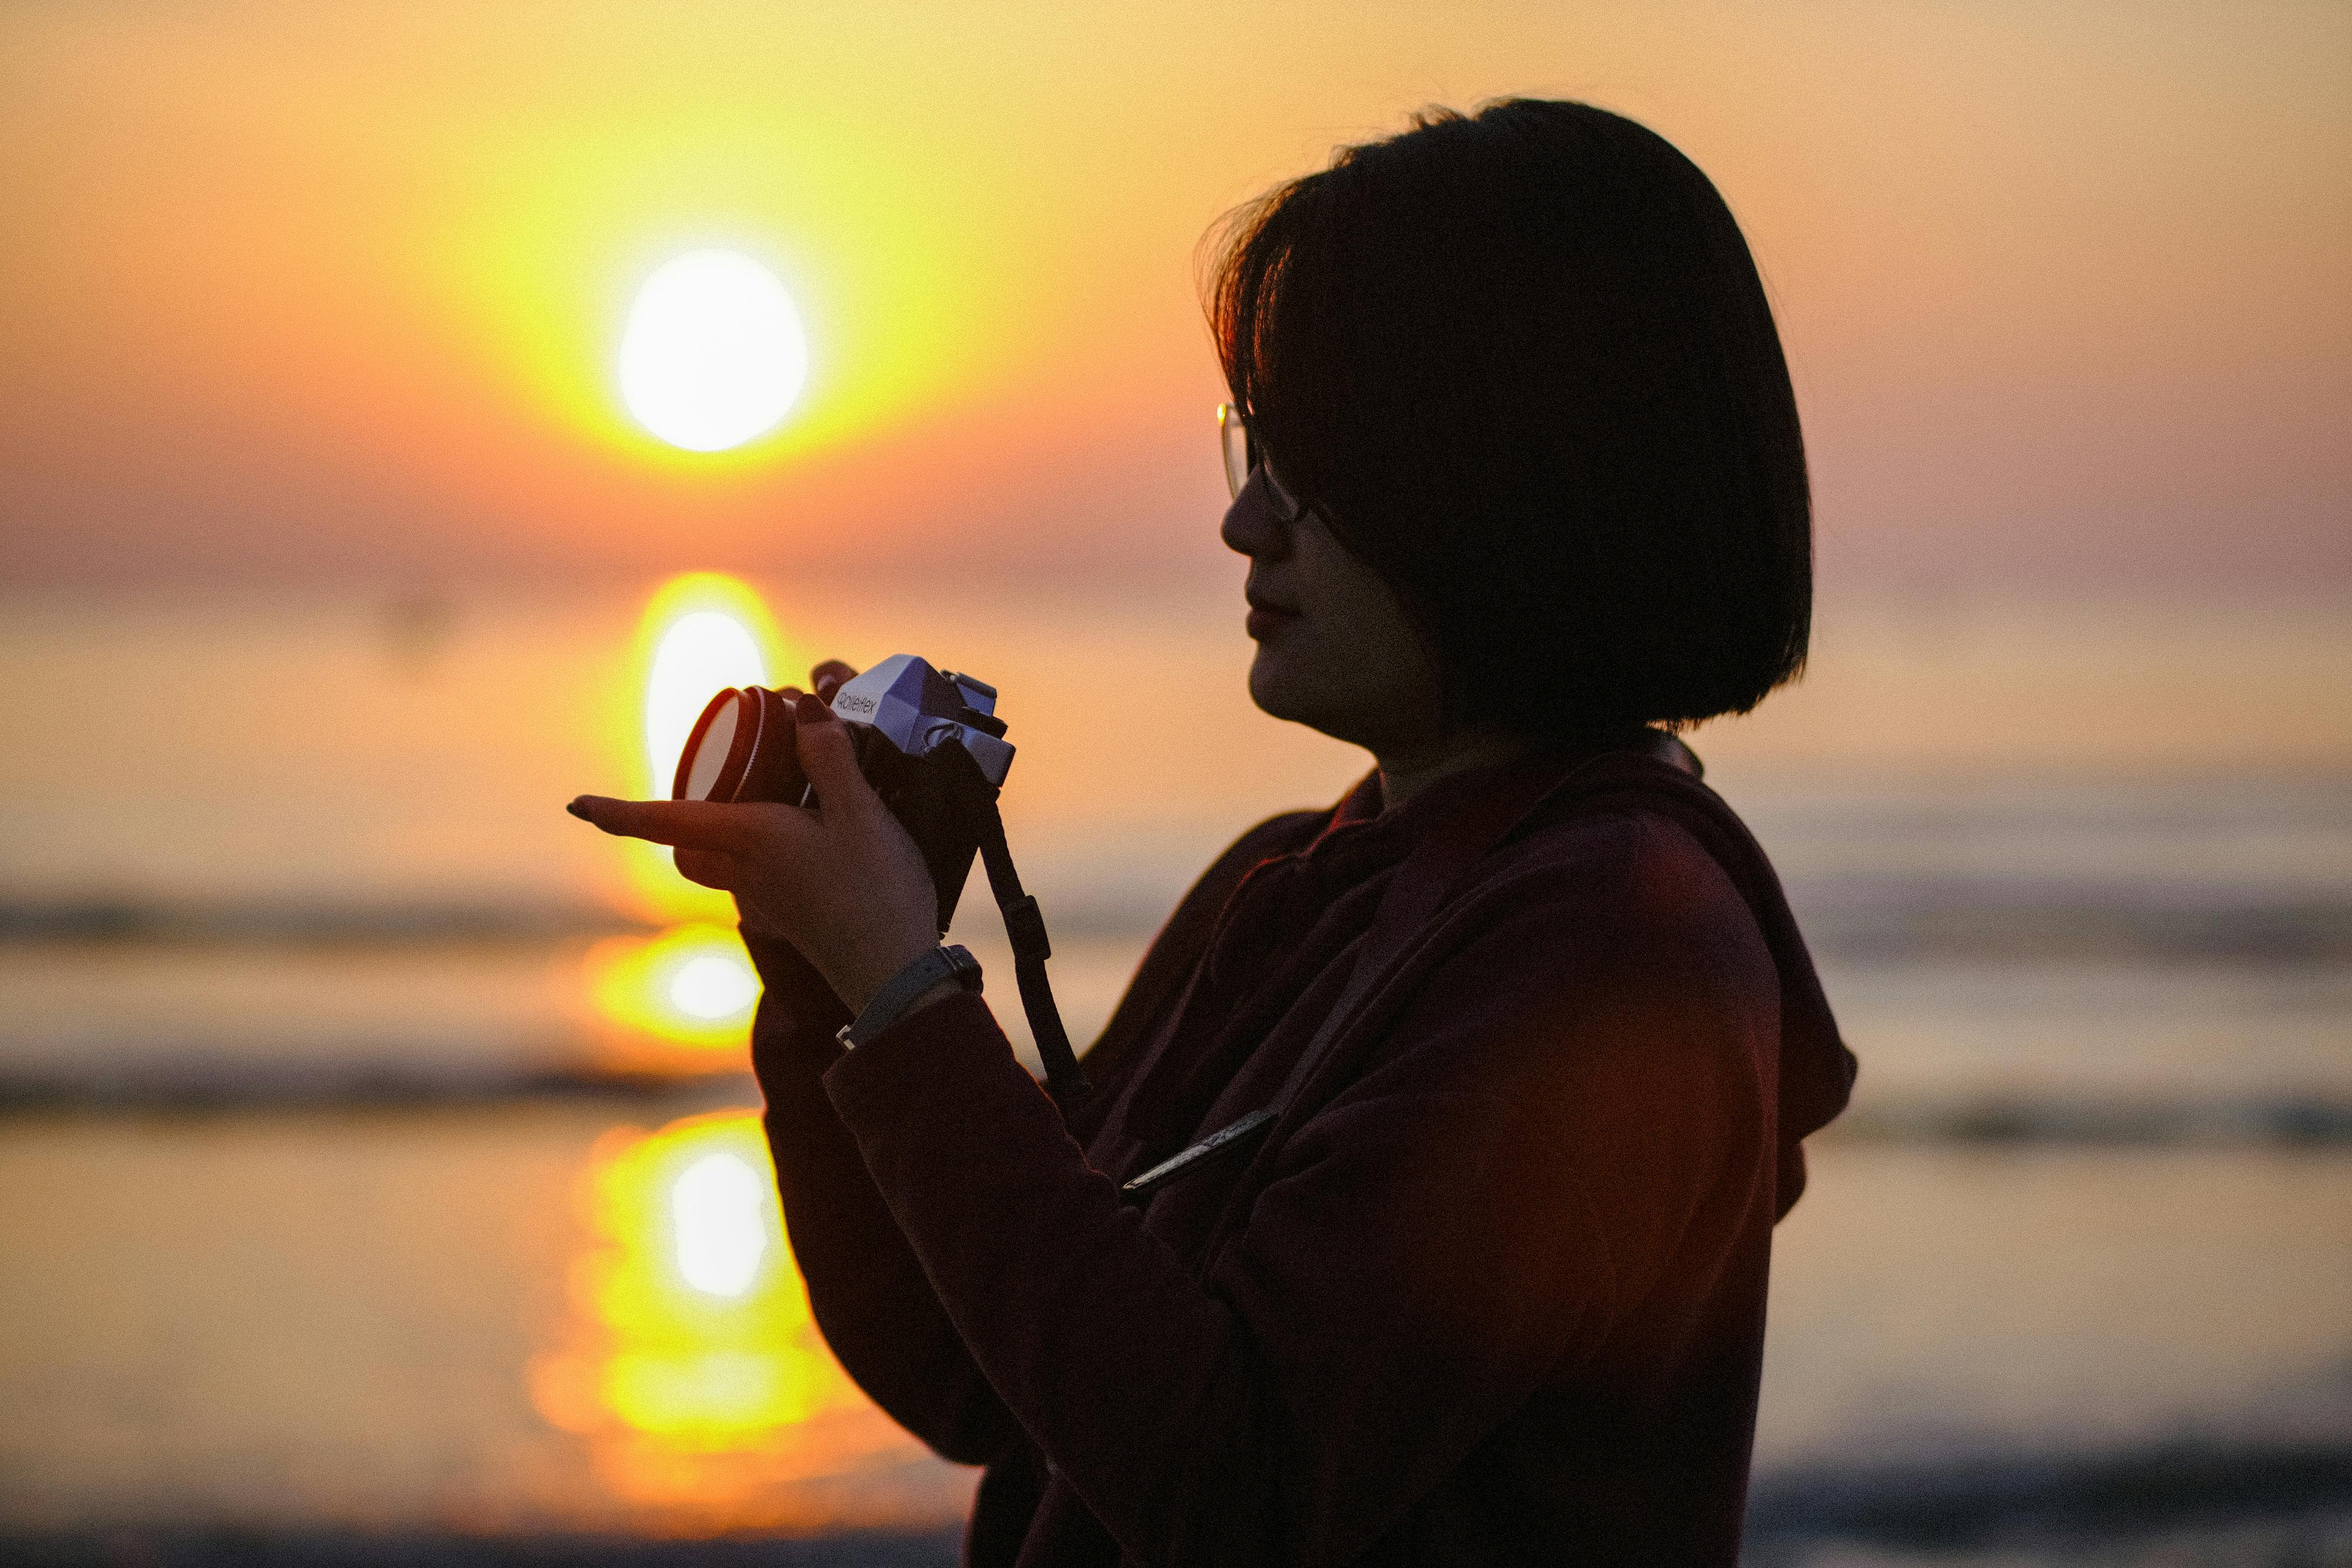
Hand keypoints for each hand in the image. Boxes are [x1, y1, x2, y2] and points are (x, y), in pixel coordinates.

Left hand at [567, 663, 939, 1014]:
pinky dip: (763, 860)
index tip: (576, 805)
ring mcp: (769, 903)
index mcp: (751, 839)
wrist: (898, 979)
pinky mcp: (795, 920)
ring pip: (720, 867)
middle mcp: (747, 873)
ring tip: (761, 807)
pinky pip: (758, 884)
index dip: (617, 812)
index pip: (664, 821)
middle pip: (686, 849)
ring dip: (721, 839)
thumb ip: (832, 759)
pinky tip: (808, 847)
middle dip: (676, 821)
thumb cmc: (877, 895)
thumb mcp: (861, 815)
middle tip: (702, 788)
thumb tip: (804, 708)